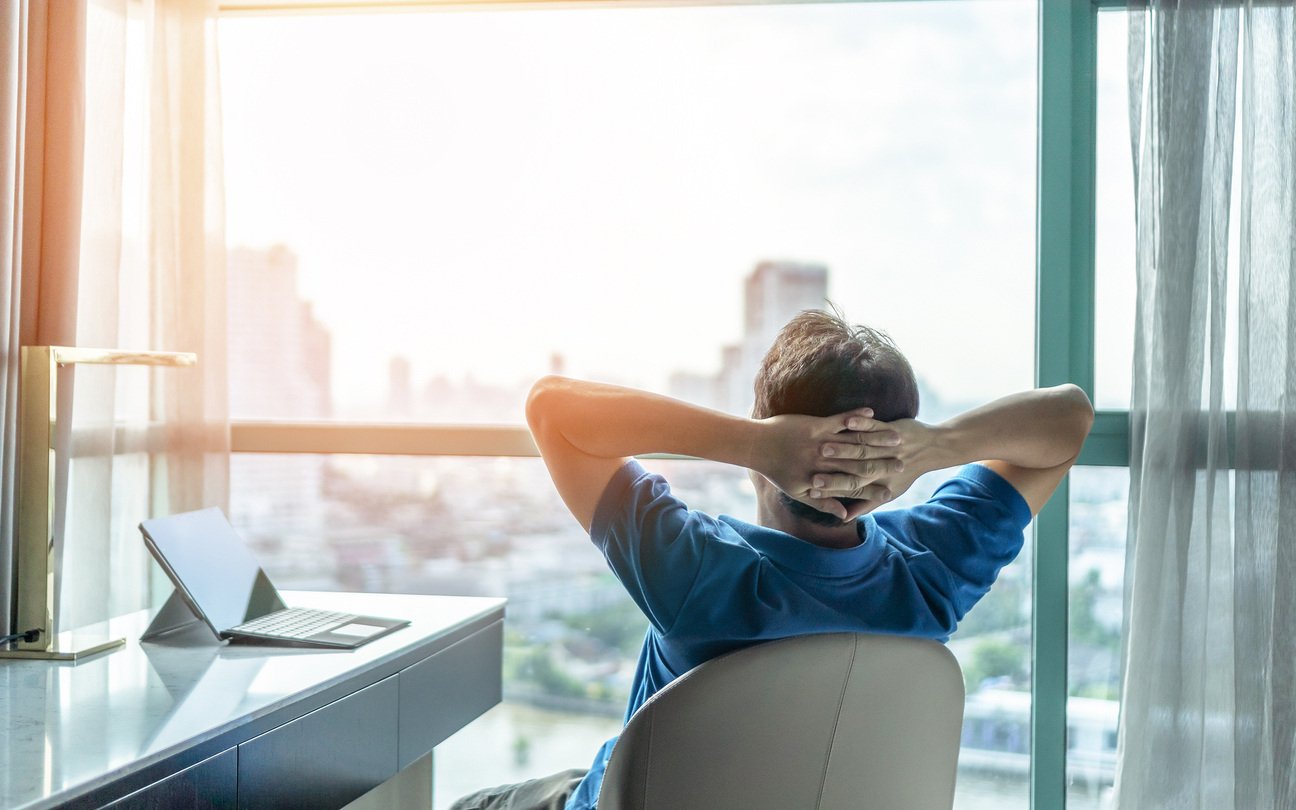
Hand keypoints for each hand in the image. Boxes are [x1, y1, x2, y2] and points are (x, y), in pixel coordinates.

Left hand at [754, 409, 902, 520]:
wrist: (757, 446)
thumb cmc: (777, 471)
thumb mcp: (799, 493)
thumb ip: (823, 504)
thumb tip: (844, 517)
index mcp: (822, 481)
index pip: (854, 488)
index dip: (874, 489)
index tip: (893, 490)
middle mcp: (824, 464)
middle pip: (859, 466)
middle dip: (883, 465)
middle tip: (903, 463)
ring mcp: (820, 444)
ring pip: (854, 443)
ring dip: (877, 440)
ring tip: (897, 439)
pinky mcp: (815, 425)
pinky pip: (840, 421)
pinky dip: (856, 417)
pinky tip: (872, 413)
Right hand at [813, 417, 937, 515]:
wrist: (932, 449)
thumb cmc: (906, 472)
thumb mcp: (889, 491)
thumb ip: (864, 504)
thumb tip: (844, 517)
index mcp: (880, 482)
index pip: (852, 489)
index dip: (832, 489)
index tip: (812, 490)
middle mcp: (883, 466)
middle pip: (854, 470)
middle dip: (832, 471)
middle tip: (811, 473)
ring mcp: (888, 447)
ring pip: (862, 448)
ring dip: (842, 447)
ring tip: (822, 446)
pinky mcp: (892, 429)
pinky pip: (874, 425)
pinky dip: (861, 422)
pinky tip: (848, 420)